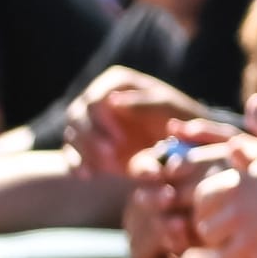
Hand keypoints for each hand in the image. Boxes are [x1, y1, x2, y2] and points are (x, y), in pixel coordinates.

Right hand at [64, 68, 204, 177]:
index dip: (102, 119)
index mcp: (118, 82)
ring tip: (106, 167)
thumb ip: (145, 102)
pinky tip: (88, 175)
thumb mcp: (170, 109)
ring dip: (84, 151)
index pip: (95, 98)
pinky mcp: (86, 144)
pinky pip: (70, 152)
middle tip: (111, 156)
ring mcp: (90, 120)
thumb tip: (112, 100)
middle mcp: (98, 97)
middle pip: (77, 115)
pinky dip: (76, 164)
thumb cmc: (182, 121)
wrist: (186, 146)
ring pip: (72, 133)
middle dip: (91, 137)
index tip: (120, 139)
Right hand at [123, 132, 253, 257]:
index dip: (147, 170)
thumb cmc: (247, 182)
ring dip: (157, 227)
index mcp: (164, 174)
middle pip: (138, 199)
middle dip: (152, 199)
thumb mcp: (239, 156)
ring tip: (180, 225)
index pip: (142, 167)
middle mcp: (152, 201)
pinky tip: (179, 251)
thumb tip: (175, 126)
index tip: (163, 172)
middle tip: (169, 198)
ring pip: (137, 230)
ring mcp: (150, 230)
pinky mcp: (153, 257)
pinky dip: (159, 253)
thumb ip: (212, 137)